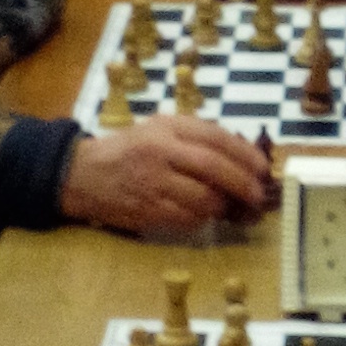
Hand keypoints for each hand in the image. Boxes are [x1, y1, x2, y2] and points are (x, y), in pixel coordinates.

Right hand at [61, 116, 272, 236]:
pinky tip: (203, 214)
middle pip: (215, 168)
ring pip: (205, 198)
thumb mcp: (159, 129)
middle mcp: (161, 151)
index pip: (217, 137)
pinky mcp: (148, 209)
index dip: (246, 154)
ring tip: (229, 206)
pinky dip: (202, 218)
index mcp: (168, 126)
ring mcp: (153, 182)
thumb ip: (195, 137)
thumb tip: (241, 156)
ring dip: (224, 205)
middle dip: (244, 183)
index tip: (263, 167)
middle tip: (258, 195)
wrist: (82, 174)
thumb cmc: (128, 150)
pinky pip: (188, 218)